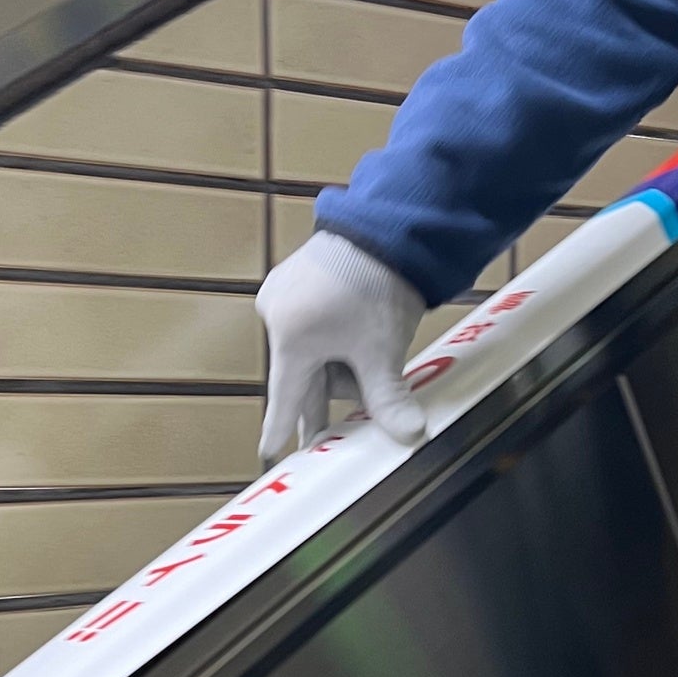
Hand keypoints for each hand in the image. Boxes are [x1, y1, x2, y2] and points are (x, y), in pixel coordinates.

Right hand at [256, 230, 427, 462]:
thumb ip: (388, 399)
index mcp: (291, 339)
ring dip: (337, 361)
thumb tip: (409, 435)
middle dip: (325, 395)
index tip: (268, 450)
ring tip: (371, 347)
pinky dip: (334, 334)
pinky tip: (359, 325)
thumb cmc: (377, 284)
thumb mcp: (382, 351)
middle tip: (327, 430)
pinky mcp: (297, 273)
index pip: (284, 398)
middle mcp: (277, 314)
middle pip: (303, 373)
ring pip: (311, 347)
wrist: (386, 225)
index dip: (279, 428)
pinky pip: (312, 319)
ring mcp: (284, 290)